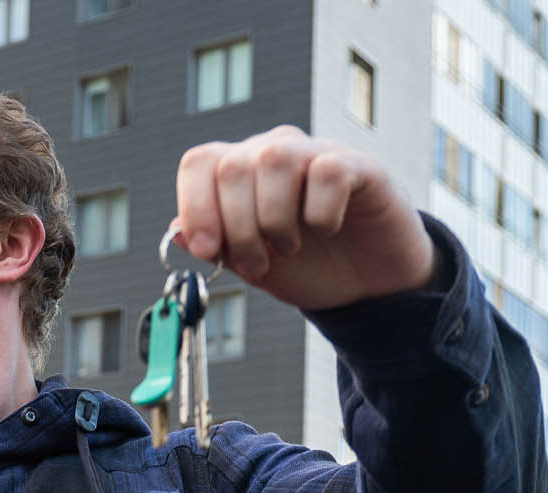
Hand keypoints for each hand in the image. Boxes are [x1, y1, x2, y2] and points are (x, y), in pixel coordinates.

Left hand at [172, 125, 437, 309]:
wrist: (371, 284)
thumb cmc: (310, 266)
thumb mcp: (254, 267)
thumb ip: (217, 248)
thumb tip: (176, 231)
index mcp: (241, 172)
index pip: (199, 163)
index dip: (194, 206)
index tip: (209, 252)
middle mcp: (274, 153)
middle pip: (232, 166)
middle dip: (238, 228)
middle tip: (258, 265)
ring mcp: (316, 154)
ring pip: (275, 160)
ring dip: (275, 218)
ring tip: (289, 248)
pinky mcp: (358, 167)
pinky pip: (328, 171)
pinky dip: (322, 212)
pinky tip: (330, 229)